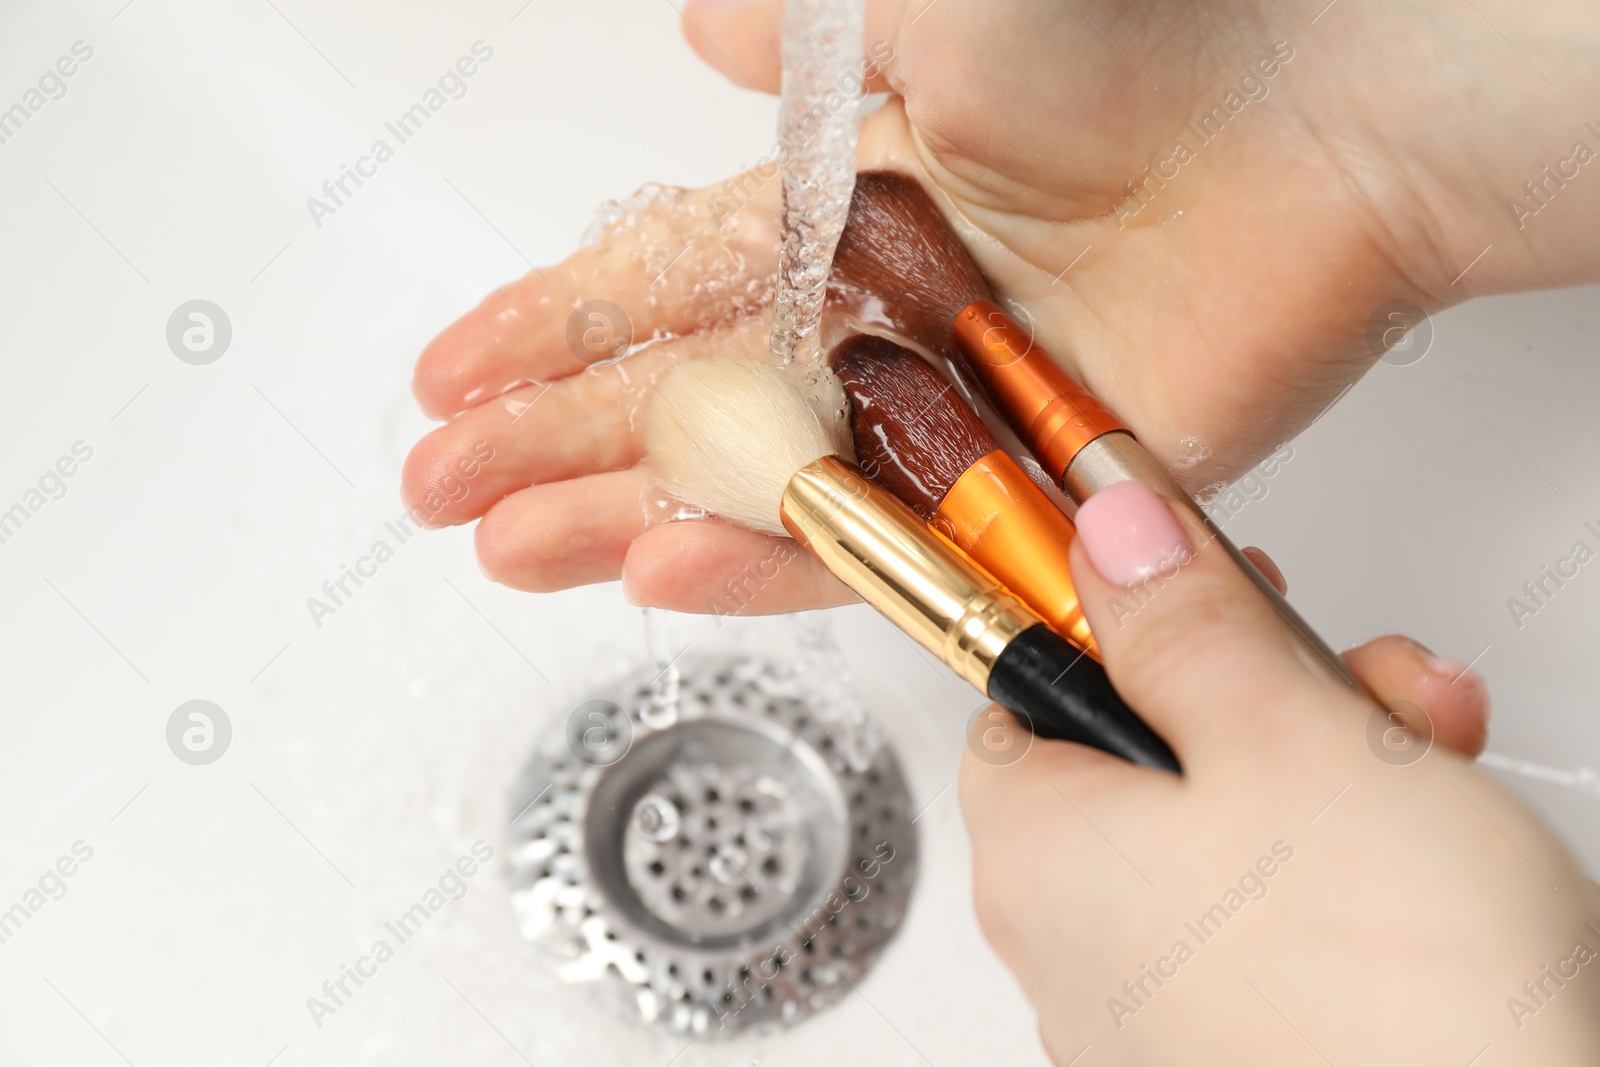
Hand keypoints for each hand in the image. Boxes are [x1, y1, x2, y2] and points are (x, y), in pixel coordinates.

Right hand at [402, 0, 1592, 650]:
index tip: (455, 371)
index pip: (660, 283)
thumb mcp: (923, 10)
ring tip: (508, 551)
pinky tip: (658, 566)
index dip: (549, 327)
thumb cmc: (1137, 43)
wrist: (1307, 126)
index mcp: (840, 212)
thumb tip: (707, 32)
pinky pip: (868, 540)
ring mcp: (934, 413)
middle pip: (683, 400)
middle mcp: (874, 321)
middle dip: (550, 441)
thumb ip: (803, 40)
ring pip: (750, 485)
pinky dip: (764, 558)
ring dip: (620, 517)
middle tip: (443, 489)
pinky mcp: (1008, 486)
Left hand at [961, 479, 1599, 1064]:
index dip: (1115, 619)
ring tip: (1431, 757)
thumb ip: (1182, 623)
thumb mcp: (1283, 737)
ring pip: (1225, 831)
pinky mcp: (1245, 1049)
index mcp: (1038, 854)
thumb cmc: (1398, 995)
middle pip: (1143, 755)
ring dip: (1331, 766)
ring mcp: (1156, 1015)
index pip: (1024, 687)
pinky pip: (1270, 921)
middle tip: (1355, 677)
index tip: (1194, 581)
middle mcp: (1072, 947)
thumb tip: (1112, 541)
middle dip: (1269, 691)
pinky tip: (1432, 852)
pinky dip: (1342, 867)